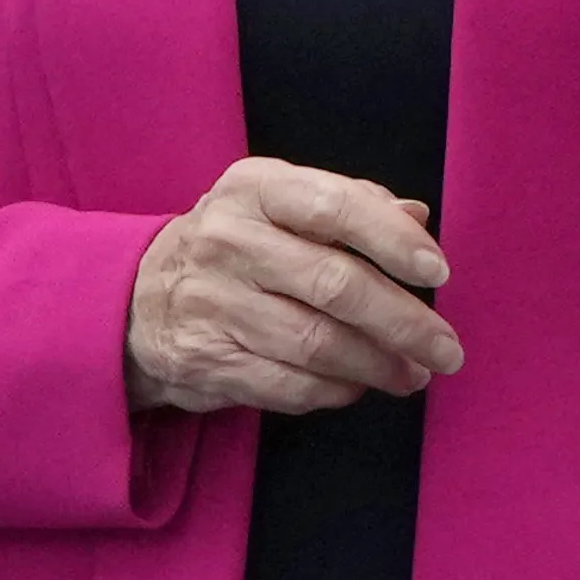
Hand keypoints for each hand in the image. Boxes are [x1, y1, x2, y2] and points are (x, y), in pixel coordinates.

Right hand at [124, 157, 466, 415]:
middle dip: (403, 322)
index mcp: (257, 187)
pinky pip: (284, 384)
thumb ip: (351, 204)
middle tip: (446, 349)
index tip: (439, 272)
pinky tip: (359, 388)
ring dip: (377, 365)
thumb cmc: (238, 242)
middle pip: (334, 284)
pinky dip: (332, 392)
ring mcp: (213, 303)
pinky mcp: (204, 360)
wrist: (133, 296)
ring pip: (315, 342)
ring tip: (414, 374)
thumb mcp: (281, 202)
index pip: (336, 206)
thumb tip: (417, 216)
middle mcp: (229, 240)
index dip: (393, 240)